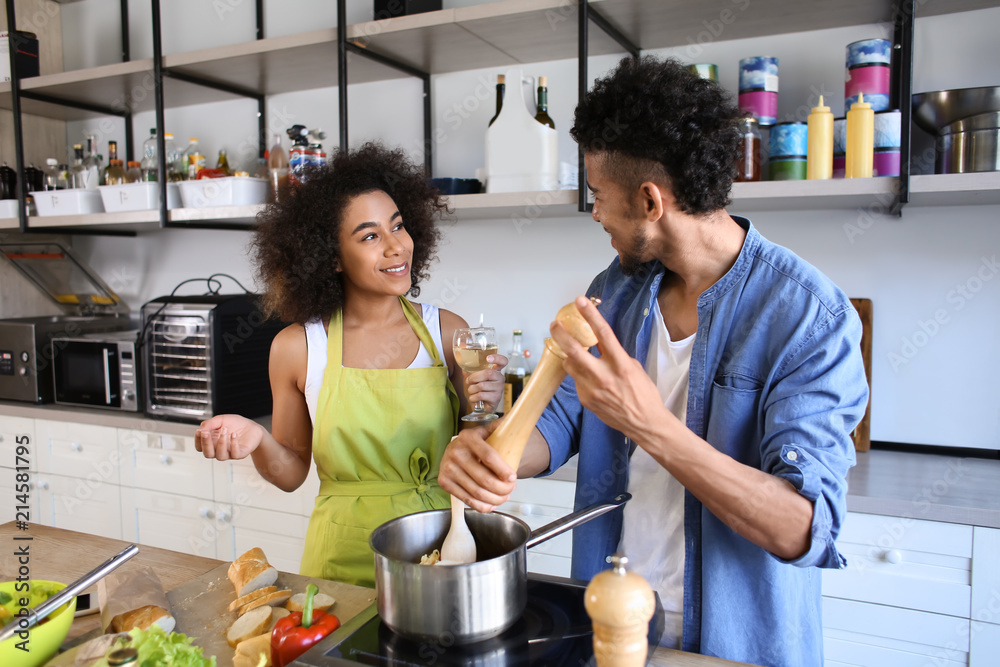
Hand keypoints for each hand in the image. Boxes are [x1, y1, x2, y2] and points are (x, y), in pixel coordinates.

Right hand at [194, 414, 264, 460]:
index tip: (199, 430)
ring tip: (225, 430)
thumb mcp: (221, 420)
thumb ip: (210, 423)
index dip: (198, 440)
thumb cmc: (235, 424)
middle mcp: (219, 450)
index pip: (200, 447)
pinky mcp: (240, 454)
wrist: (251, 426)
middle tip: (206, 432)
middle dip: (206, 443)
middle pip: (208, 454)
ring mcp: (229, 453)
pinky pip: (234, 454)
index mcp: (212, 442)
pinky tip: (234, 435)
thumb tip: (202, 428)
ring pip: (220, 456)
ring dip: (221, 443)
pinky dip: (233, 444)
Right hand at [438, 422, 515, 512]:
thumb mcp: (486, 431)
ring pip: (477, 492)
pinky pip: (467, 499)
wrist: (454, 449)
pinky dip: (482, 505)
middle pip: (484, 479)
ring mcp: (448, 468)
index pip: (489, 456)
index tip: (512, 477)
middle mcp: (455, 452)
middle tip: (510, 489)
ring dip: (495, 499)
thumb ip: (501, 427)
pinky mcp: (444, 482)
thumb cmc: (475, 442)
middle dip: (502, 488)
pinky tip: (491, 504)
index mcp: (468, 437)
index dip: (503, 470)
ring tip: (504, 496)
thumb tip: (515, 421)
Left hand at [464, 354, 507, 411]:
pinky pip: (481, 395)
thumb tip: (461, 362)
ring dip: (472, 389)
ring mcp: (499, 388)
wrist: (481, 407)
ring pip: (482, 385)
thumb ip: (469, 370)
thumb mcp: (473, 379)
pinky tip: (473, 398)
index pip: (503, 361)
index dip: (497, 358)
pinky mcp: (496, 398)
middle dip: (474, 377)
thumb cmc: (478, 390)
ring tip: (471, 391)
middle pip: (488, 373)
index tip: (488, 358)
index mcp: (496, 371)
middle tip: (468, 381)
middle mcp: (500, 379)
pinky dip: (473, 397)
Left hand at [549, 296, 672, 440]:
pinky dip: (580, 375)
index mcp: (621, 365)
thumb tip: (601, 346)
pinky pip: (577, 381)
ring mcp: (592, 389)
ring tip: (572, 352)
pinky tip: (590, 379)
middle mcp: (604, 376)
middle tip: (554, 324)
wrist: (644, 423)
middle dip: (561, 335)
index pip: (603, 335)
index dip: (591, 316)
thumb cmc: (644, 394)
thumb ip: (617, 356)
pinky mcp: (586, 400)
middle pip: (575, 351)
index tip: (580, 302)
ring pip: (571, 366)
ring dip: (569, 356)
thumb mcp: (635, 368)